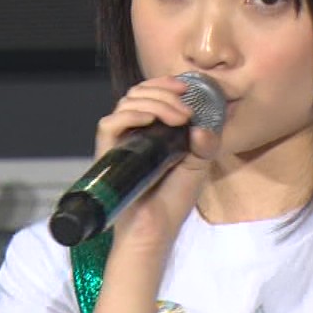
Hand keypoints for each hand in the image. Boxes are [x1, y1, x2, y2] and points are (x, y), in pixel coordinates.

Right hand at [93, 75, 221, 253]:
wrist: (154, 229)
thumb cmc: (172, 201)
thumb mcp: (197, 166)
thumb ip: (205, 145)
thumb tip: (201, 128)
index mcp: (151, 130)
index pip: (150, 93)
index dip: (164, 84)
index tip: (185, 87)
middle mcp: (132, 131)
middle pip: (139, 92)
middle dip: (165, 93)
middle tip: (186, 111)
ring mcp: (119, 141)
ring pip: (126, 102)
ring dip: (155, 102)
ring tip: (178, 118)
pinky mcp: (108, 153)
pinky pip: (110, 123)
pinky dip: (132, 115)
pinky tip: (152, 121)